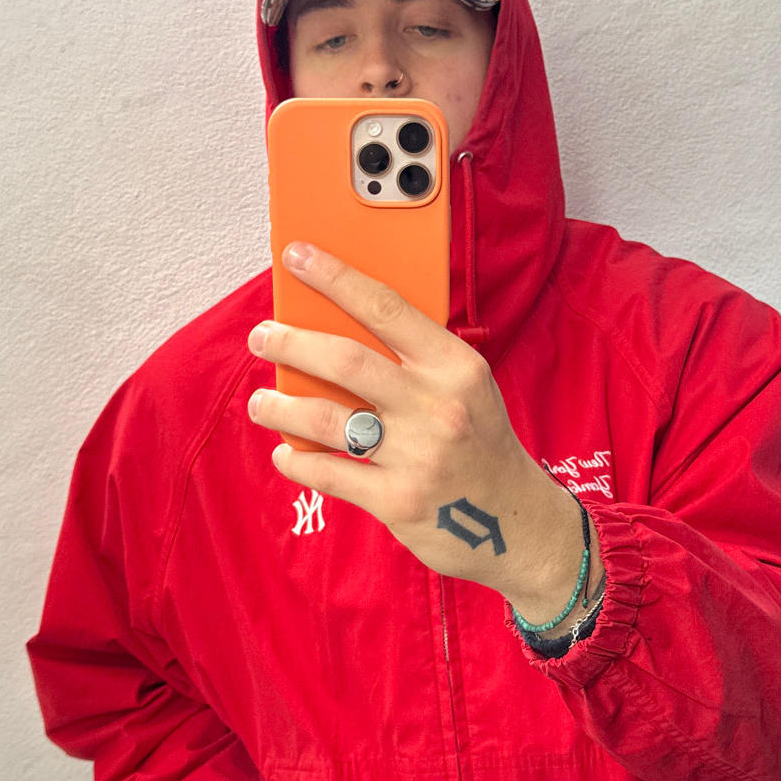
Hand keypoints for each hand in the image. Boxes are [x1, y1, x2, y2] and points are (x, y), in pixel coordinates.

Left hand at [247, 243, 594, 625]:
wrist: (519, 525)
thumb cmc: (480, 445)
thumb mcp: (466, 389)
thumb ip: (414, 362)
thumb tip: (336, 330)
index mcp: (456, 365)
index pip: (386, 306)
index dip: (335, 276)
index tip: (297, 255)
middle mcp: (438, 405)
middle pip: (344, 360)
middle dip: (290, 343)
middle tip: (262, 337)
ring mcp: (418, 455)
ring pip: (326, 419)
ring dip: (280, 407)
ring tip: (261, 403)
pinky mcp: (398, 501)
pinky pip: (328, 473)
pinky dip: (297, 460)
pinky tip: (286, 452)